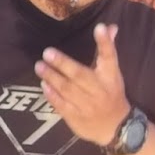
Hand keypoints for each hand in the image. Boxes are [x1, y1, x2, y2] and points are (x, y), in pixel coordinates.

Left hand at [36, 22, 130, 145]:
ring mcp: (88, 105)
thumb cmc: (110, 93)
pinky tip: (44, 85)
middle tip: (47, 52)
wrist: (116, 128)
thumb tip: (108, 26)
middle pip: (80, 75)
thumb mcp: (112, 73)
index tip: (99, 27)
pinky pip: (62, 105)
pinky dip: (52, 95)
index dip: (104, 42)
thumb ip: (106, 50)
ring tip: (39, 66)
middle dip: (63, 63)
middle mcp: (99, 90)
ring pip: (68, 90)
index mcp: (110, 76)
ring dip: (52, 78)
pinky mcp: (77, 118)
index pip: (109, 57)